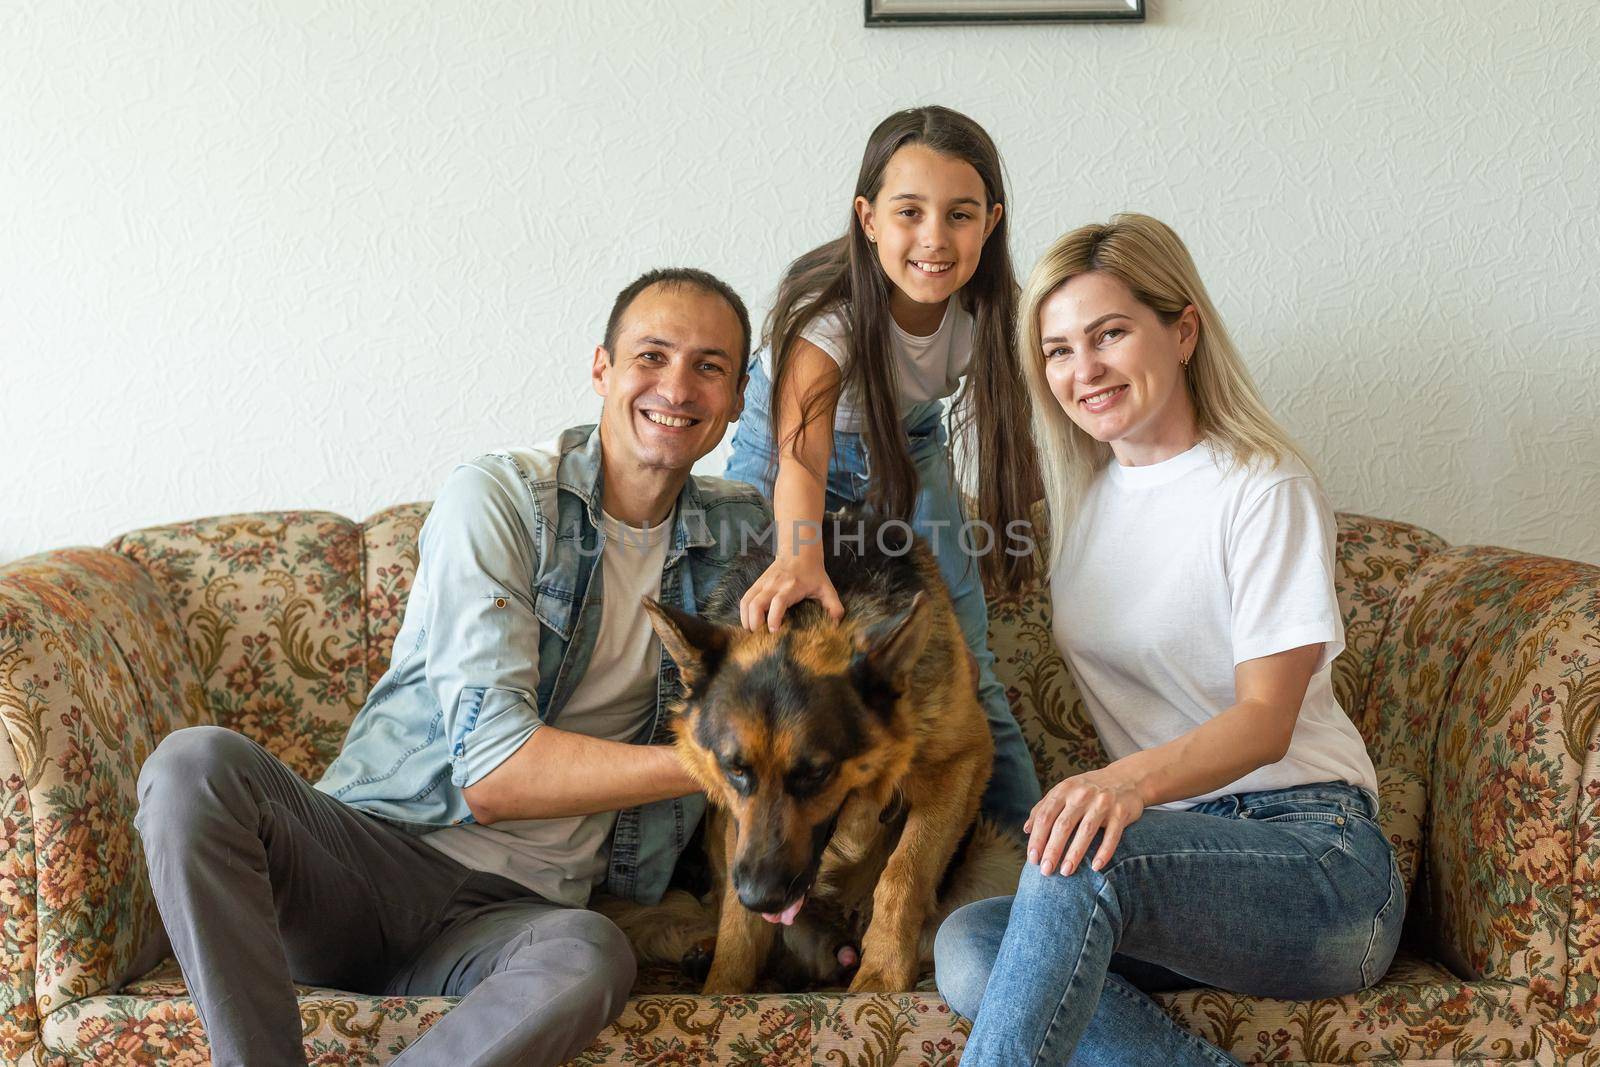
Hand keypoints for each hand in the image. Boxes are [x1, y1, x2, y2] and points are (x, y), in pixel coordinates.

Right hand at [739, 555, 844, 631]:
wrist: (799, 550)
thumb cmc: (813, 572)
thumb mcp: (826, 587)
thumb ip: (834, 606)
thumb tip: (837, 624)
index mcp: (791, 586)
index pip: (778, 602)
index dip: (774, 617)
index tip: (774, 631)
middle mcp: (774, 584)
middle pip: (756, 603)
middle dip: (754, 622)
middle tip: (760, 638)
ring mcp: (763, 583)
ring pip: (747, 601)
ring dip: (746, 619)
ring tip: (752, 633)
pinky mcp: (757, 584)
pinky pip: (745, 599)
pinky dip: (743, 612)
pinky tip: (748, 623)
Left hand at [1024, 768, 1145, 876]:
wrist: (1126, 778)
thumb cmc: (1088, 789)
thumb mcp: (1065, 791)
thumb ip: (1044, 808)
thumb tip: (1026, 830)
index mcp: (1064, 790)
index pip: (1045, 816)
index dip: (1037, 838)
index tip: (1032, 858)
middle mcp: (1082, 794)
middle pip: (1063, 825)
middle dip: (1052, 850)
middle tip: (1045, 870)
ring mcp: (1102, 802)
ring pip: (1085, 831)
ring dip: (1074, 854)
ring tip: (1065, 872)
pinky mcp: (1121, 812)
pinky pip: (1112, 836)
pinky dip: (1104, 852)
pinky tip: (1096, 867)